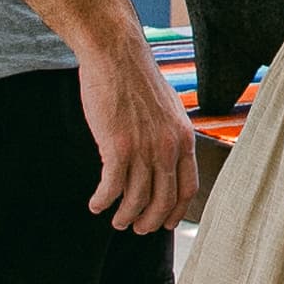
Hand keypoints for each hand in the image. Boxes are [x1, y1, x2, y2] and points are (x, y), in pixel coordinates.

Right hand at [78, 19, 200, 237]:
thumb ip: (168, 136)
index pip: (188, 188)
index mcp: (184, 138)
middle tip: (136, 229)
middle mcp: (168, 147)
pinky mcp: (117, 147)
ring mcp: (144, 148)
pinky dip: (102, 201)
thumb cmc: (136, 79)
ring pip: (136, 199)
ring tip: (115, 220)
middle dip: (149, 222)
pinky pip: (112, 187)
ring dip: (124, 216)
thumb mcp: (167, 109)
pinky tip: (95, 204)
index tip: (164, 223)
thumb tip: (164, 160)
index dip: (175, 211)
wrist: (116, 54)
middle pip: (163, 201)